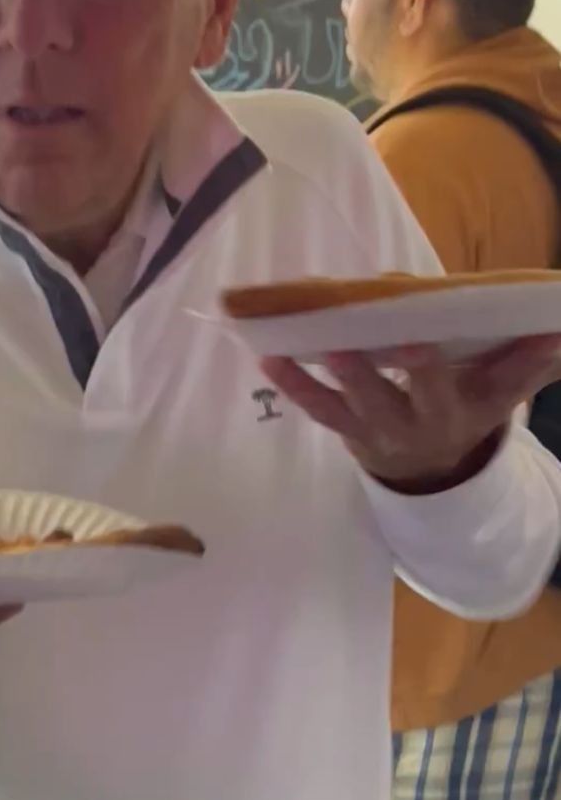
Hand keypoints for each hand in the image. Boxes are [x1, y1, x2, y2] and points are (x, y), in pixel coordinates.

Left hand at [261, 334, 560, 489]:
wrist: (431, 469)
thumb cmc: (466, 410)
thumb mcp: (498, 394)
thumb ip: (525, 365)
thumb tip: (555, 330)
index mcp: (451, 411)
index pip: (442, 390)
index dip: (427, 370)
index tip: (416, 342)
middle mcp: (408, 424)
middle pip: (384, 401)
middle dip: (364, 375)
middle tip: (340, 345)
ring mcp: (371, 429)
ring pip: (340, 407)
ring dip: (311, 381)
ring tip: (282, 352)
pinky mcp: (344, 427)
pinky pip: (315, 409)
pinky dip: (291, 384)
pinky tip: (267, 358)